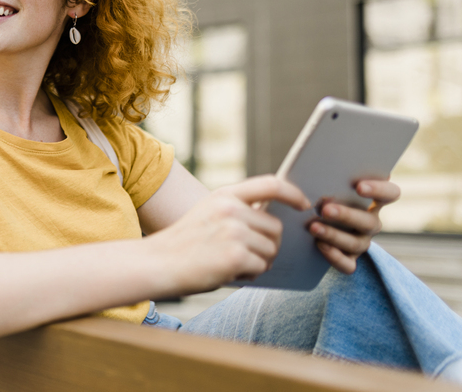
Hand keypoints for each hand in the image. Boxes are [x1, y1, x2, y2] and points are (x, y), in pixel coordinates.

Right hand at [151, 175, 309, 295]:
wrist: (158, 263)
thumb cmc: (185, 243)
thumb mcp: (208, 213)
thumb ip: (237, 211)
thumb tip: (277, 225)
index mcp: (225, 195)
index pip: (270, 184)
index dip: (292, 193)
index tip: (303, 204)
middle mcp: (231, 209)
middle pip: (275, 227)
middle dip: (267, 244)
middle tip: (245, 254)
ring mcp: (234, 232)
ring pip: (271, 250)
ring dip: (258, 261)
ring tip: (231, 263)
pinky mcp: (236, 257)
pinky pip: (261, 267)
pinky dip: (249, 275)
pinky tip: (228, 273)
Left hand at [309, 179, 400, 273]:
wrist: (300, 226)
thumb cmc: (312, 196)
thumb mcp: (316, 185)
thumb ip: (320, 179)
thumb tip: (311, 178)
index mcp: (371, 200)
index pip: (390, 193)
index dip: (380, 189)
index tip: (359, 186)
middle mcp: (370, 222)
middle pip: (370, 222)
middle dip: (347, 215)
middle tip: (325, 209)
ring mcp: (361, 242)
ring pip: (356, 243)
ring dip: (334, 235)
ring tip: (313, 227)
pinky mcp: (348, 260)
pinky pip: (348, 265)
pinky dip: (334, 257)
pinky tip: (320, 245)